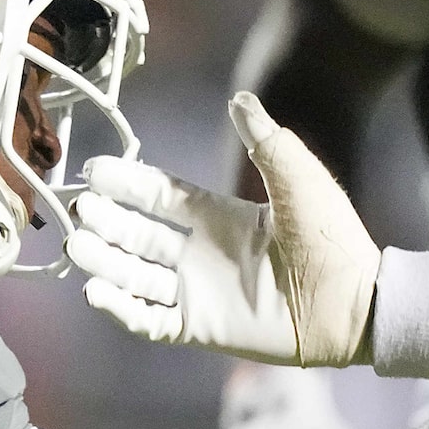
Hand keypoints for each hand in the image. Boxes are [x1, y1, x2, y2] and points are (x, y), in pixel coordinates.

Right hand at [67, 94, 382, 366]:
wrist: (352, 303)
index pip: (159, 196)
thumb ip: (267, 142)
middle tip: (77, 208)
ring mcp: (196, 292)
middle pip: (136, 234)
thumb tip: (239, 100)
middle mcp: (199, 253)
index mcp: (218, 217)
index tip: (95, 170)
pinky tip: (96, 292)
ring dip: (102, 260)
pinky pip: (148, 319)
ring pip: (133, 275)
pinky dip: (120, 309)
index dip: (127, 183)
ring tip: (75, 246)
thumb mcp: (299, 179)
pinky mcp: (198, 327)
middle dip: (105, 221)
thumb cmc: (333, 239)